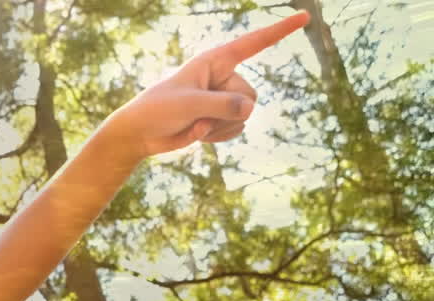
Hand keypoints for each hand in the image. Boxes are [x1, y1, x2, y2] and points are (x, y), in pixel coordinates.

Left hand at [103, 10, 309, 159]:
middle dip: (225, 112)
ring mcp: (223, 99)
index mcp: (214, 61)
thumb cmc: (158, 109)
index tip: (305, 17)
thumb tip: (249, 109)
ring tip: (192, 124)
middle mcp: (223, 77)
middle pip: (249, 96)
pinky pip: (236, 130)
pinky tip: (195, 133)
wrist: (141, 133)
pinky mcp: (220, 118)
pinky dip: (217, 136)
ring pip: (244, 116)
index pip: (253, 43)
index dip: (280, 30)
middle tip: (196, 115)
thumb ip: (221, 104)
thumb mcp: (188, 104)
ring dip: (218, 127)